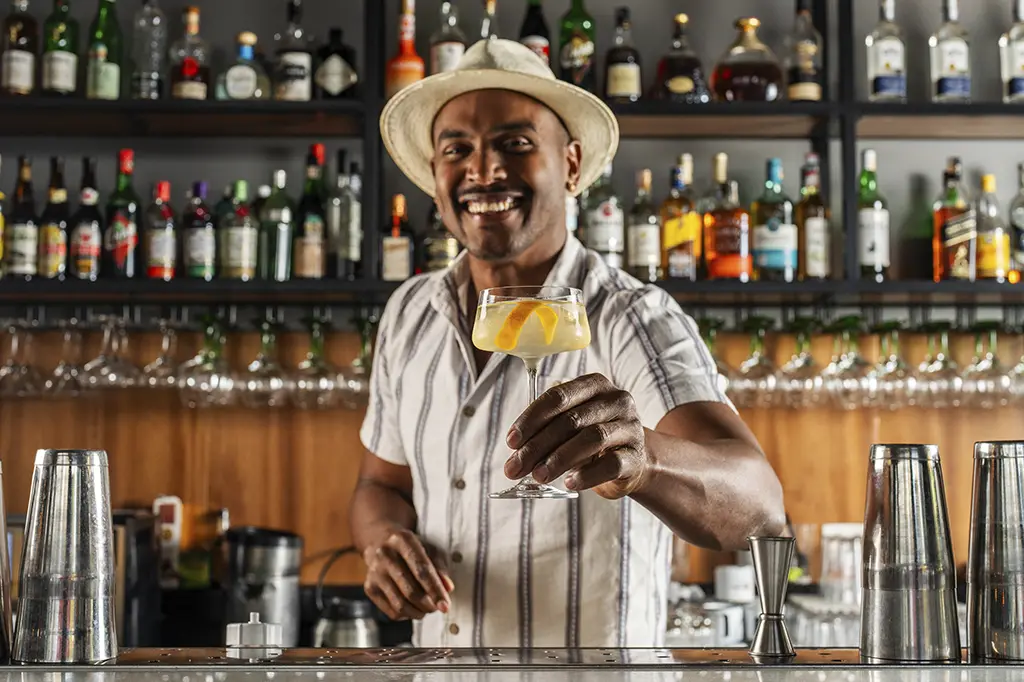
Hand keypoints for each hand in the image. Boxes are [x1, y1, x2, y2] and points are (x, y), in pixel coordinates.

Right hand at [362, 528, 453, 620]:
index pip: (421, 570)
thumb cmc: (409, 548)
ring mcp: (374, 572)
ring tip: (426, 609)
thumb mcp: (428, 549)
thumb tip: (447, 588)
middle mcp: (385, 555)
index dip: (435, 590)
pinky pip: (391, 611)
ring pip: (400, 604)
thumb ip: (439, 567)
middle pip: (410, 590)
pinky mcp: (369, 587)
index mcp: (402, 540)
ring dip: (418, 612)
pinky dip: (406, 615)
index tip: (445, 606)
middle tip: (437, 608)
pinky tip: (412, 608)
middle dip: (428, 604)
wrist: (379, 542)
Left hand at [504, 373, 649, 499]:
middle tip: (516, 466)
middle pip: (571, 420)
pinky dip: (587, 475)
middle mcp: (616, 401)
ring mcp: (631, 428)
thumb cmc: (592, 440)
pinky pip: (611, 464)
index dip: (531, 418)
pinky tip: (569, 483)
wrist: (632, 462)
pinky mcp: (636, 457)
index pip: (558, 396)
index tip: (511, 441)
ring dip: (559, 459)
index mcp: (595, 385)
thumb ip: (546, 430)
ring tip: (538, 475)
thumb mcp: (570, 426)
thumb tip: (517, 451)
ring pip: (592, 439)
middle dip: (538, 445)